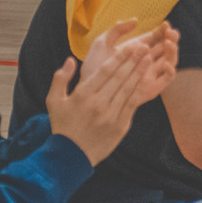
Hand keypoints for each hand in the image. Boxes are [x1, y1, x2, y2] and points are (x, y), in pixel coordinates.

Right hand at [44, 20, 174, 162]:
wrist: (71, 156)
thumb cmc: (62, 126)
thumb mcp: (53, 101)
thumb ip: (60, 78)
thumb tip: (70, 60)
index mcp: (83, 95)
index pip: (105, 71)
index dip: (119, 57)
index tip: (129, 46)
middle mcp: (98, 103)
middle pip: (120, 77)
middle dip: (133, 60)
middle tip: (144, 46)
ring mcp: (111, 115)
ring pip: (128, 88)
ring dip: (139, 72)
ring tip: (148, 58)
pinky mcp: (120, 125)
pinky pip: (132, 104)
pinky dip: (139, 90)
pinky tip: (145, 80)